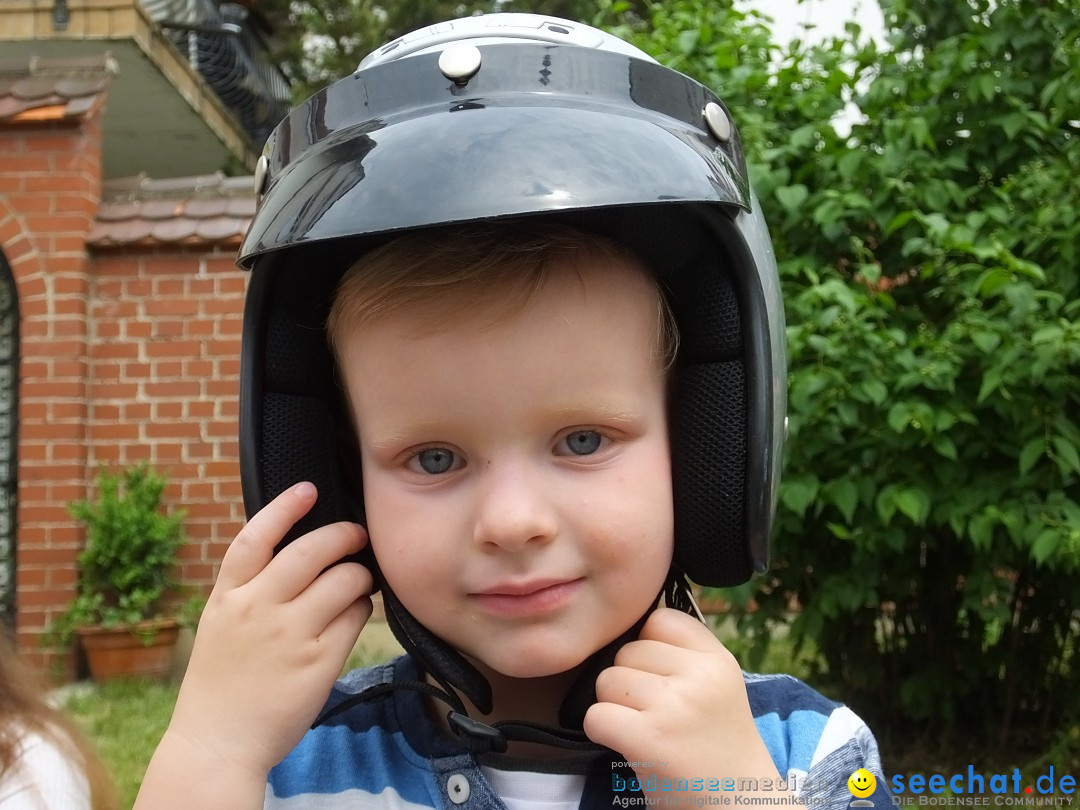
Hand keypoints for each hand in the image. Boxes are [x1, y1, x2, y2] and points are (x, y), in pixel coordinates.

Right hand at [165, 482, 371, 778]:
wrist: (218, 743)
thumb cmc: (222, 682)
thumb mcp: (221, 623)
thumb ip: (251, 587)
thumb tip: (295, 550)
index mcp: (229, 596)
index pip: (256, 537)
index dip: (285, 508)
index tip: (308, 489)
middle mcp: (259, 609)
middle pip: (312, 550)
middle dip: (343, 535)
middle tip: (356, 534)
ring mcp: (290, 635)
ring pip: (344, 580)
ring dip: (359, 574)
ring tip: (357, 582)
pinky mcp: (319, 661)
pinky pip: (354, 617)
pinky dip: (359, 610)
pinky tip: (353, 614)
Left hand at [584, 608, 779, 791]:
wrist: (739, 803)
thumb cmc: (716, 743)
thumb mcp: (718, 684)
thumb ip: (683, 653)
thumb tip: (630, 629)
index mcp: (717, 659)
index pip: (659, 620)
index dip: (648, 645)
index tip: (660, 675)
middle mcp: (699, 677)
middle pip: (627, 651)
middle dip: (629, 680)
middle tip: (653, 712)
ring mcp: (674, 706)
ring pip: (607, 681)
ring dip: (613, 705)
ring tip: (643, 727)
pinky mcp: (649, 738)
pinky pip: (596, 716)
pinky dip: (601, 731)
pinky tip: (625, 743)